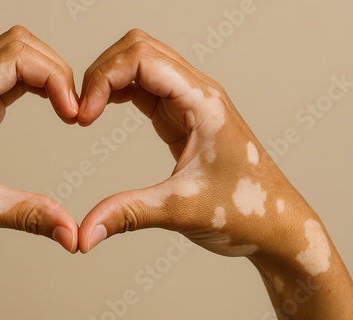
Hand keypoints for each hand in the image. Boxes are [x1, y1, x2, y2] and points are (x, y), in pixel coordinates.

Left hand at [0, 26, 79, 267]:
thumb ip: (31, 215)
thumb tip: (72, 231)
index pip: (16, 57)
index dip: (54, 78)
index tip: (72, 113)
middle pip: (16, 45)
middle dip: (53, 68)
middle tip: (72, 106)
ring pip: (11, 56)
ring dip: (44, 73)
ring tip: (65, 106)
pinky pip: (5, 78)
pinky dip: (33, 85)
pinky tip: (48, 106)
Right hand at [77, 29, 304, 256]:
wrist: (276, 225)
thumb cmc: (247, 211)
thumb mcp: (181, 210)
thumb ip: (128, 214)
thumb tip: (84, 233)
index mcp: (202, 102)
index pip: (143, 59)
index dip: (104, 78)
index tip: (84, 116)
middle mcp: (198, 93)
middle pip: (139, 49)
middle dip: (102, 72)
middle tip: (81, 110)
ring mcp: (191, 104)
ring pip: (141, 64)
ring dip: (109, 80)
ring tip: (87, 112)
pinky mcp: (183, 119)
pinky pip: (146, 89)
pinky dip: (120, 93)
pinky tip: (104, 113)